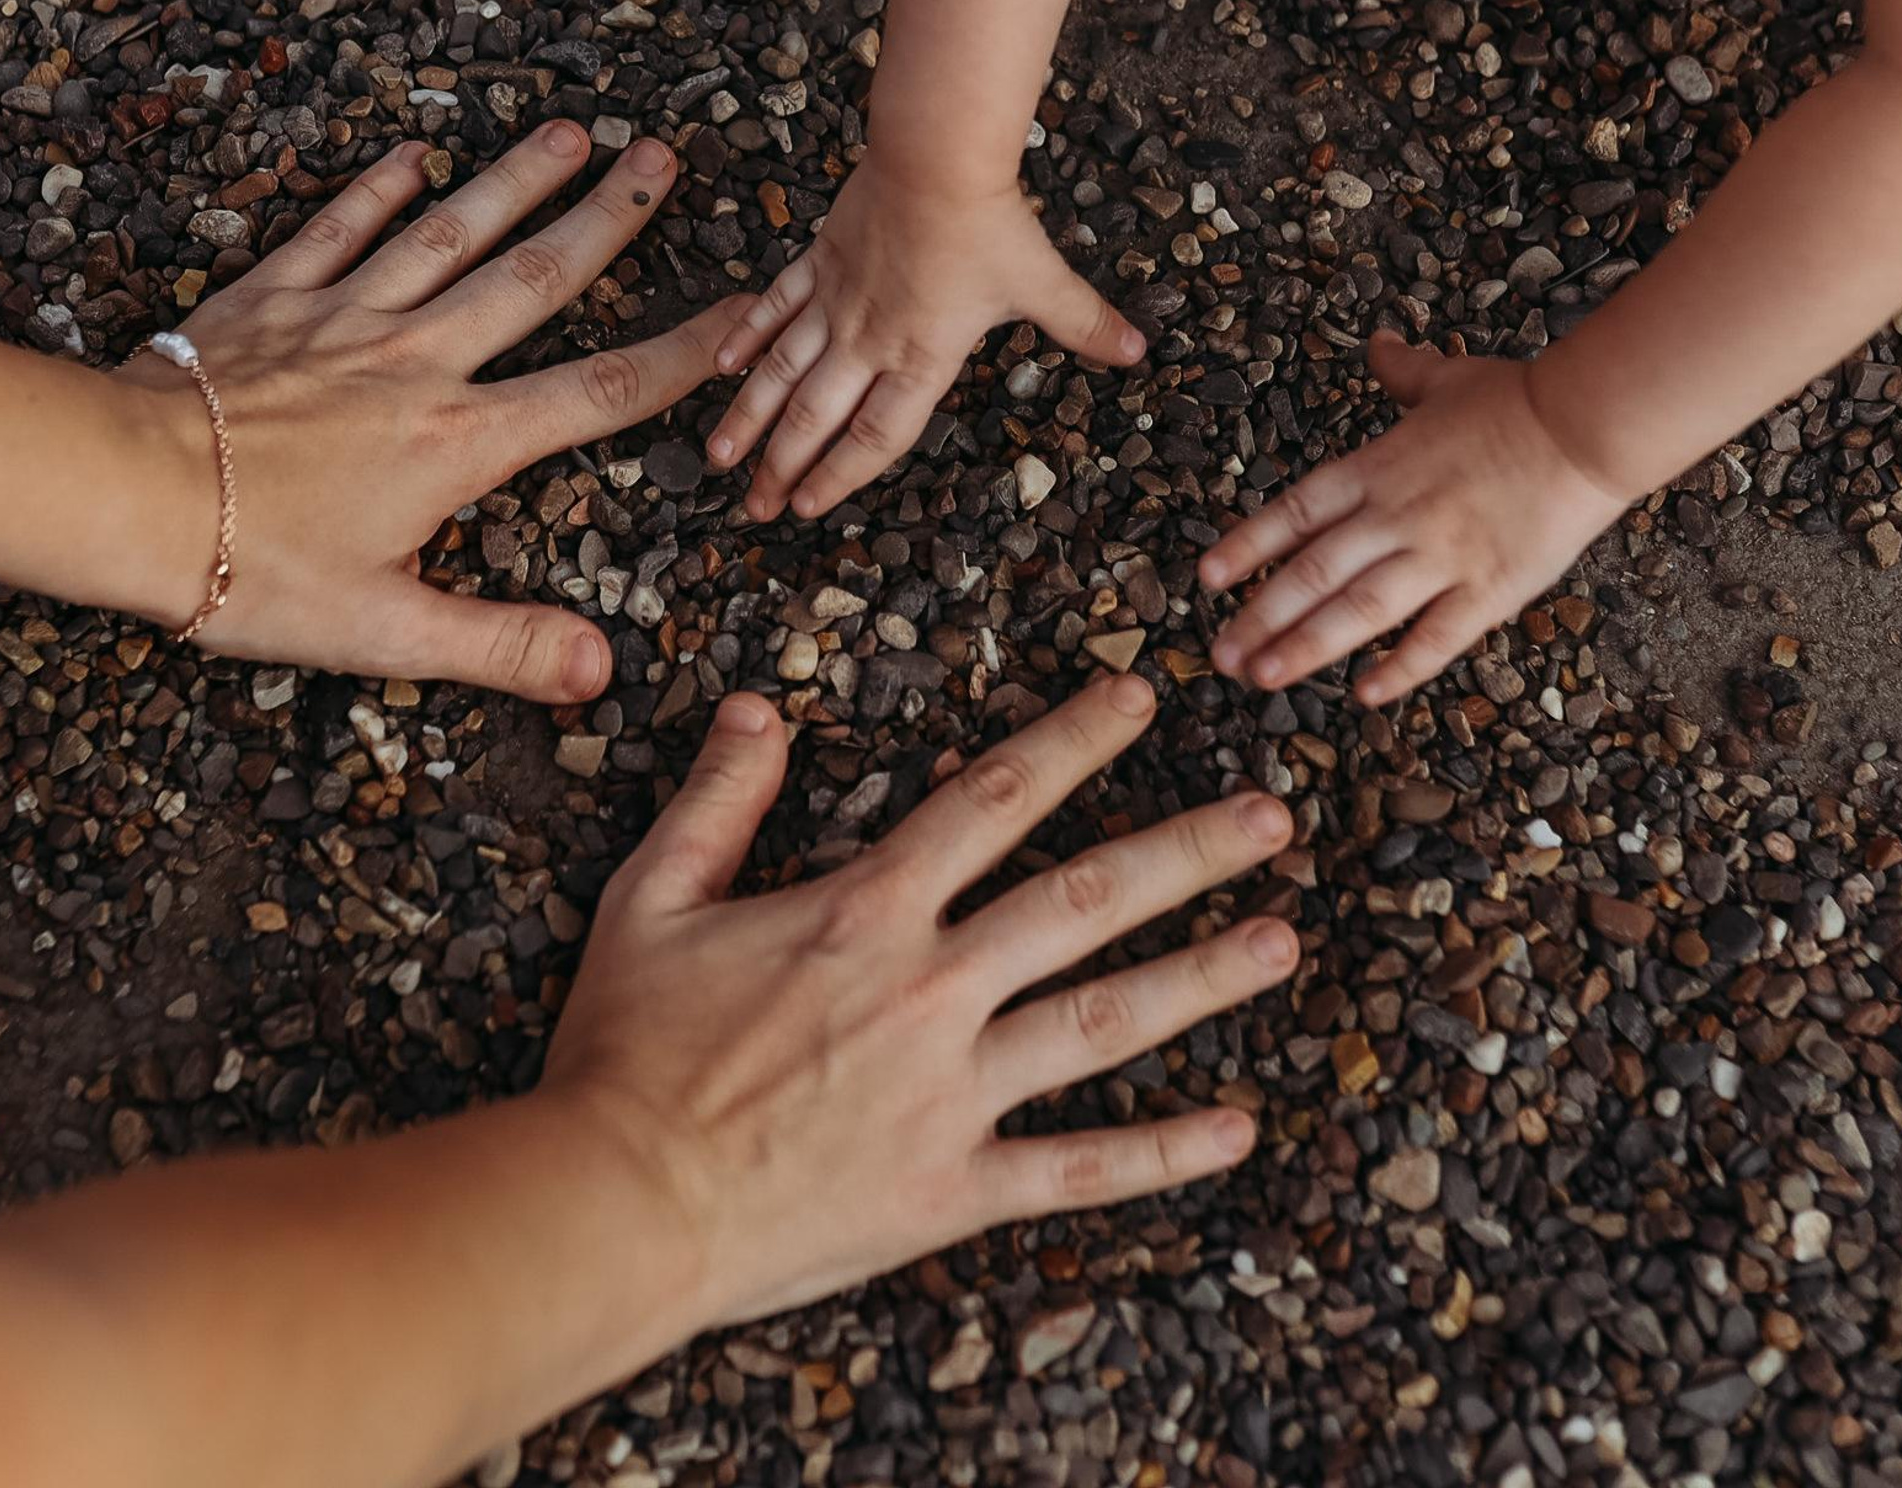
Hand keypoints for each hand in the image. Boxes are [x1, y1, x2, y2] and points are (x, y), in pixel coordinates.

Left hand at [116, 121, 749, 699]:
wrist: (121, 490)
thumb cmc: (247, 566)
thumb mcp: (384, 630)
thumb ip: (500, 645)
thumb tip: (600, 669)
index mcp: (457, 442)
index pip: (598, 392)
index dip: (682, 353)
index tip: (739, 309)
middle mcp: (418, 361)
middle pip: (535, 278)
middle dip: (608, 218)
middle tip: (661, 160)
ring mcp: (346, 317)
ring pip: (451, 233)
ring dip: (516, 180)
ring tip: (573, 131)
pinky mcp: (276, 297)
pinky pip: (341, 229)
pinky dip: (380, 190)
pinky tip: (414, 156)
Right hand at [541, 675, 1297, 1326]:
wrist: (618, 1204)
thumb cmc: (626, 1052)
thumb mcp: (651, 897)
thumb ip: (717, 798)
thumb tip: (757, 706)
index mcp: (865, 910)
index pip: (992, 800)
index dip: (1071, 739)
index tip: (1138, 698)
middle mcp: (931, 988)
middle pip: (1084, 899)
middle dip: (1186, 849)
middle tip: (1271, 816)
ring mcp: (953, 1091)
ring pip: (1105, 1020)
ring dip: (1203, 976)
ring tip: (1283, 939)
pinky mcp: (952, 1187)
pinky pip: (1077, 1167)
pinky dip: (1161, 1152)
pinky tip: (1234, 1128)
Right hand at [707, 154, 1144, 520]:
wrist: (934, 157)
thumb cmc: (988, 221)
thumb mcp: (1044, 281)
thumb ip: (1085, 323)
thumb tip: (1139, 350)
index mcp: (921, 356)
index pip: (875, 434)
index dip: (840, 475)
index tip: (809, 506)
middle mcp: (869, 339)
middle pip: (816, 416)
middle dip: (782, 466)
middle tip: (754, 506)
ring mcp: (837, 300)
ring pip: (782, 370)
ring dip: (749, 415)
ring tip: (720, 455)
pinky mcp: (820, 260)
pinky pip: (776, 306)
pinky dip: (747, 335)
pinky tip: (721, 364)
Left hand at [1200, 336, 1631, 708]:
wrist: (1584, 425)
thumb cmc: (1515, 401)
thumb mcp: (1444, 377)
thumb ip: (1401, 371)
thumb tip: (1376, 343)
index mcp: (1376, 469)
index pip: (1294, 512)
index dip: (1247, 546)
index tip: (1207, 578)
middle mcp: (1396, 516)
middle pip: (1313, 571)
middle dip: (1260, 616)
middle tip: (1221, 656)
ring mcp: (1440, 556)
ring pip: (1359, 609)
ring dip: (1307, 646)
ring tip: (1263, 675)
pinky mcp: (1490, 588)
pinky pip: (1437, 636)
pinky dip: (1401, 668)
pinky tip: (1366, 694)